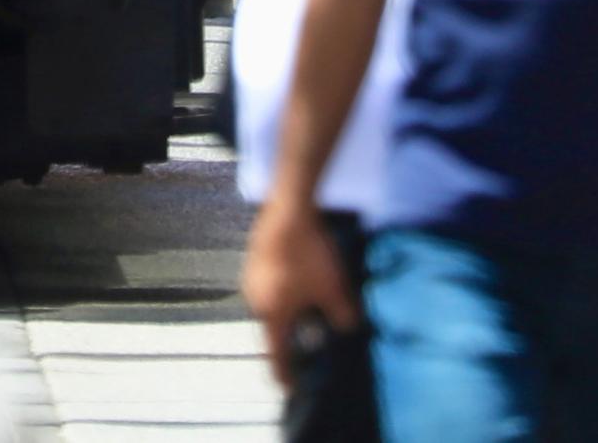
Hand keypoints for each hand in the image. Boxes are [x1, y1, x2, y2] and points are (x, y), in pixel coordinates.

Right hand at [242, 190, 357, 381]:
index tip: (287, 388)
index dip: (284, 373)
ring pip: (270, 306)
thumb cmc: (310, 256)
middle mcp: (255, 301)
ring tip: (307, 306)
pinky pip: (268, 287)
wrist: (290, 210)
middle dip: (289, 337)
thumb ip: (342, 316)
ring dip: (287, 312)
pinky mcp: (253, 260)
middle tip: (308, 338)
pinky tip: (299, 279)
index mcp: (273, 314)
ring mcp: (250, 279)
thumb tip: (347, 327)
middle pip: (272, 329)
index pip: (277, 354)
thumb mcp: (334, 289)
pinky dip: (282, 292)